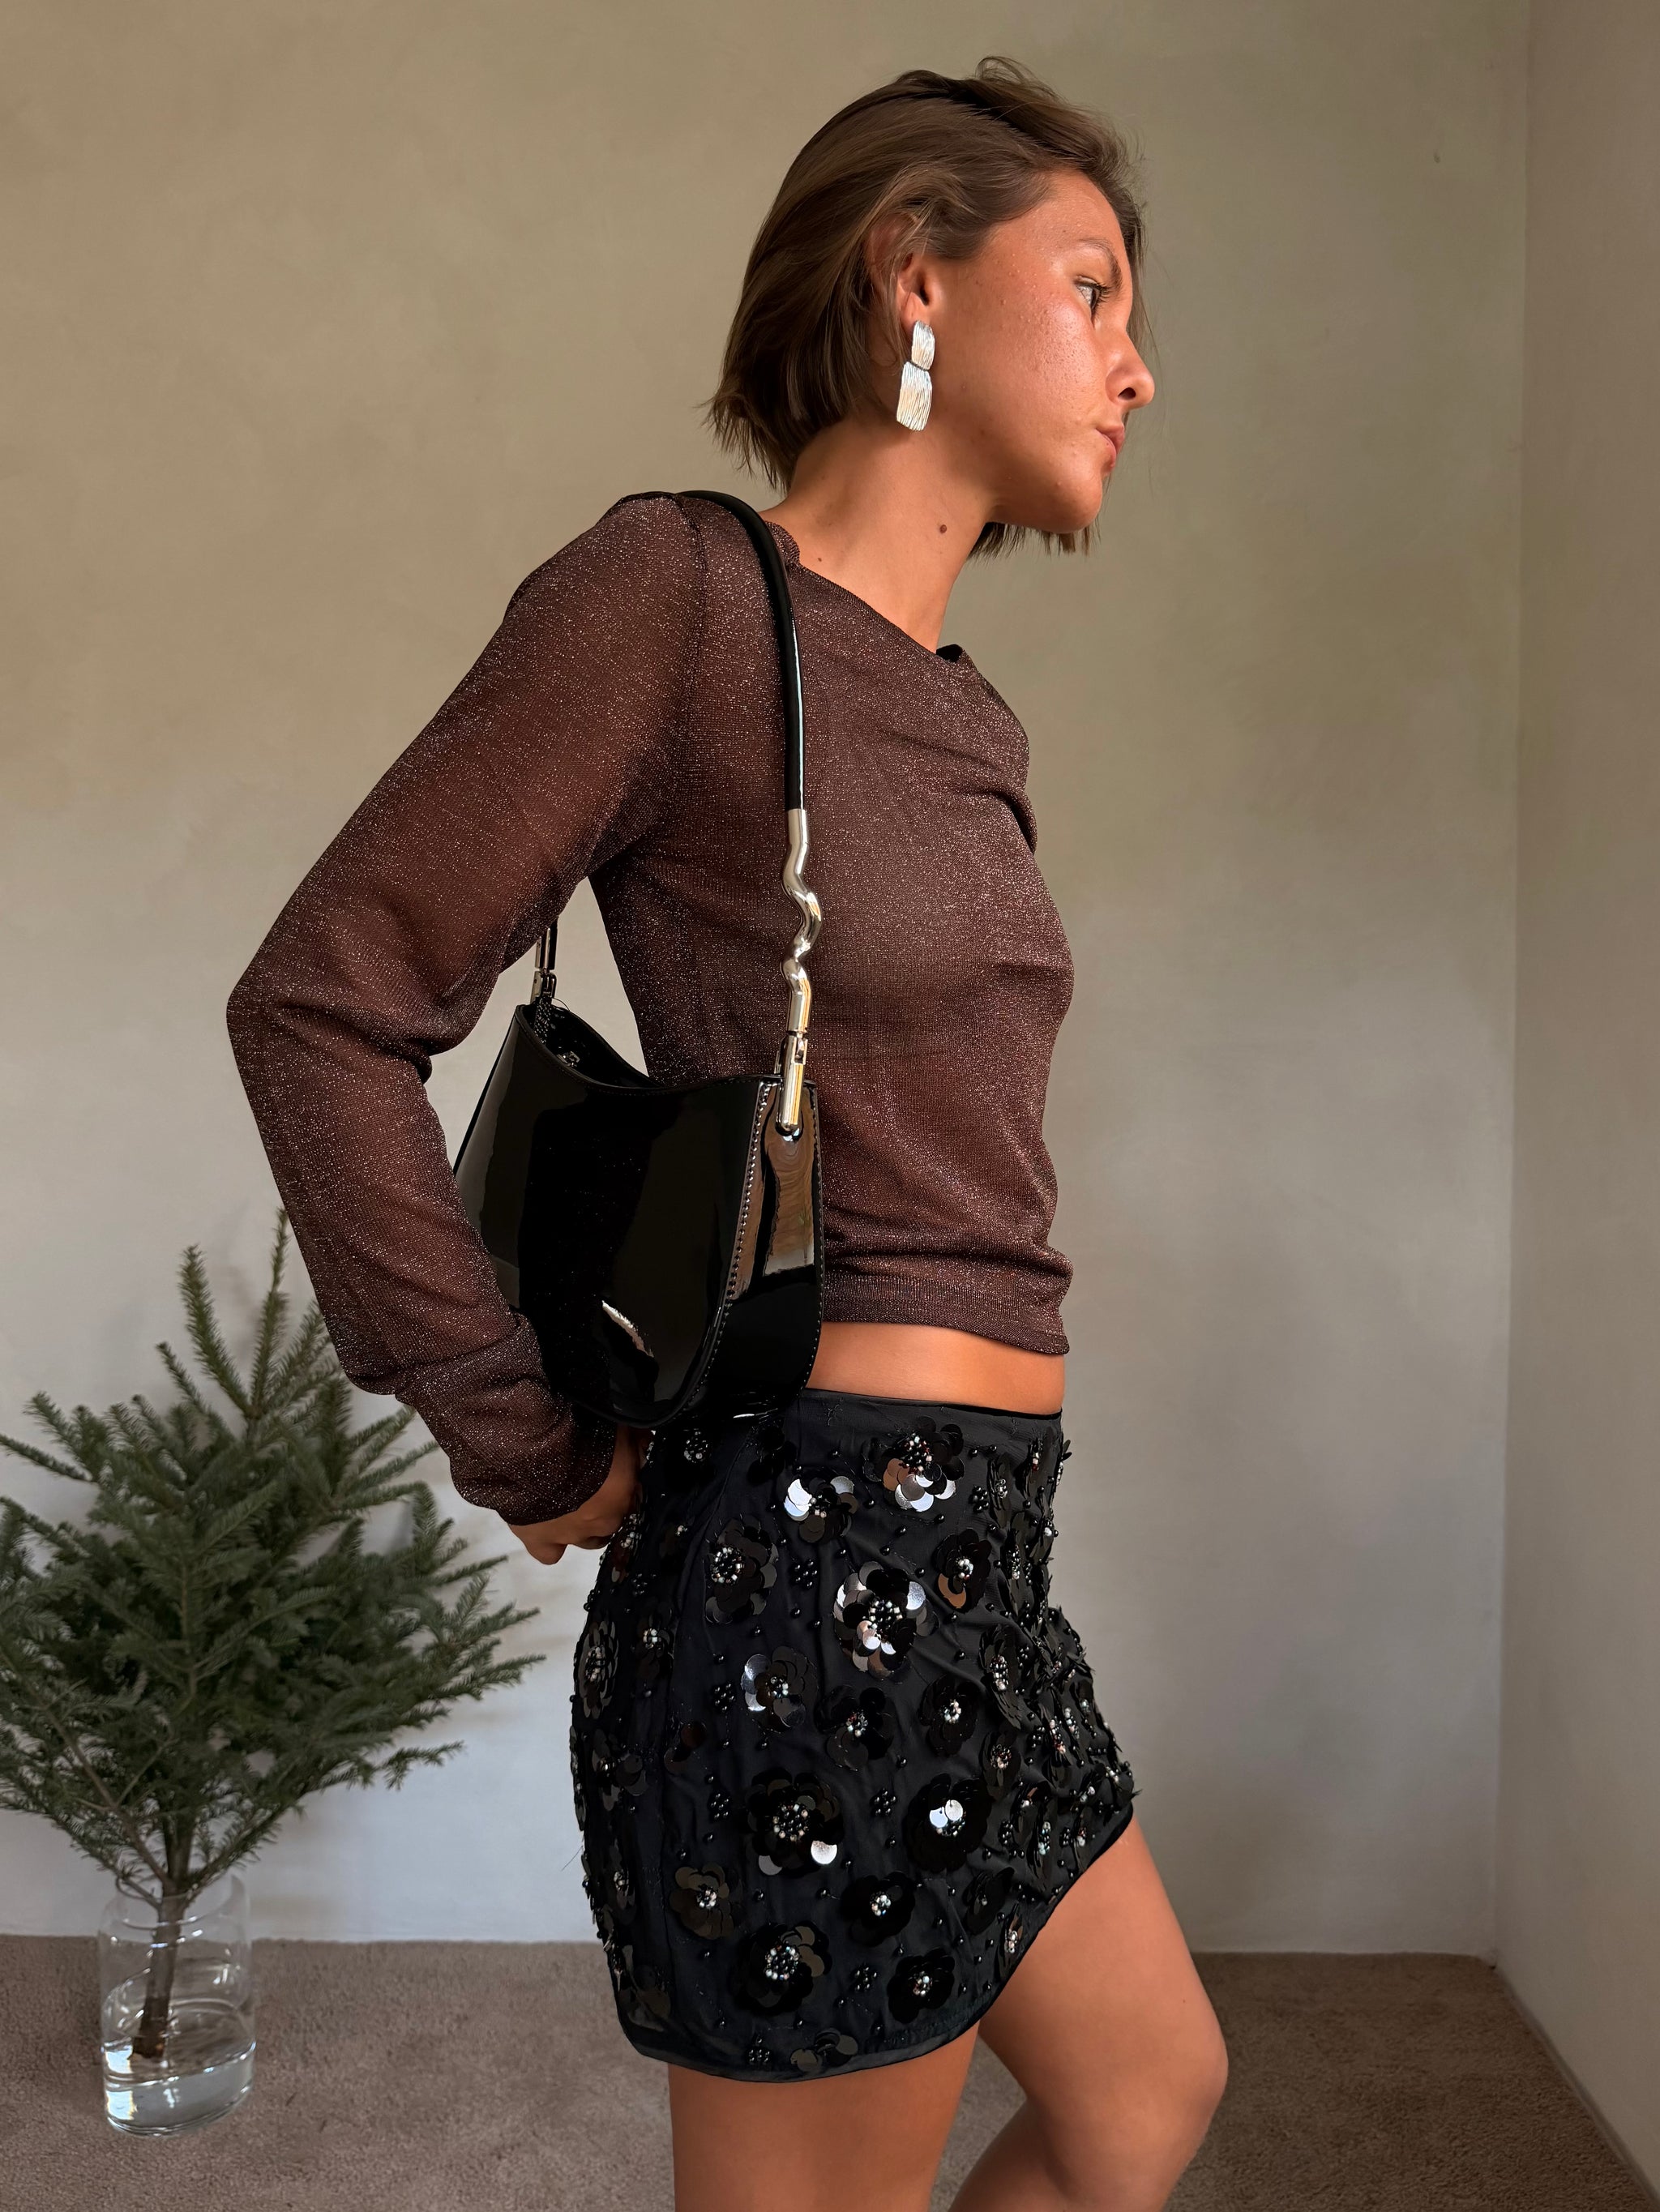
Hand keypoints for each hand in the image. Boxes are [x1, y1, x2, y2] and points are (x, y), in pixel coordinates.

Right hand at [506, 1423, 652, 1564]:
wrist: (530, 1452)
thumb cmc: (577, 1434)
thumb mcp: (616, 1429)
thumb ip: (632, 1440)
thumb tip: (642, 1441)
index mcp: (621, 1494)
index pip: (632, 1493)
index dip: (624, 1481)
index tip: (616, 1467)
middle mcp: (600, 1522)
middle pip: (610, 1520)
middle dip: (606, 1505)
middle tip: (591, 1485)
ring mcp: (570, 1535)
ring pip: (587, 1541)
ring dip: (584, 1526)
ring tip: (570, 1505)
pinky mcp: (538, 1540)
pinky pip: (549, 1553)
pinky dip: (550, 1544)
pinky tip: (546, 1527)